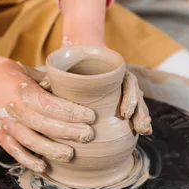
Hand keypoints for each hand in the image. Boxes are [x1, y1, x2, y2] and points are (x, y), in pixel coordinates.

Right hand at [0, 54, 95, 172]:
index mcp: (22, 90)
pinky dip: (28, 160)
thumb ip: (47, 81)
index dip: (72, 112)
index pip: (51, 104)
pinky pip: (14, 151)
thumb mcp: (26, 69)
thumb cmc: (4, 71)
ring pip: (30, 141)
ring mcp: (4, 124)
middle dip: (68, 132)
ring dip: (51, 150)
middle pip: (45, 125)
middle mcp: (13, 109)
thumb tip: (72, 90)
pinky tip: (44, 166)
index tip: (91, 116)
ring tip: (70, 155)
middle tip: (88, 136)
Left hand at [60, 0, 152, 134]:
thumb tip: (43, 84)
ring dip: (142, 116)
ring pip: (138, 101)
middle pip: (135, 93)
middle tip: (140, 127)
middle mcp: (120, 78)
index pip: (126, 82)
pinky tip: (144, 133)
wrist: (80, 56)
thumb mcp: (63, 67)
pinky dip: (139, 119)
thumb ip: (56, 76)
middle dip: (140, 110)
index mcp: (110, 70)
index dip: (128, 97)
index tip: (124, 113)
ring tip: (145, 131)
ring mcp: (122, 88)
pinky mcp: (121, 99)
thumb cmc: (70, 64)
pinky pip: (134, 108)